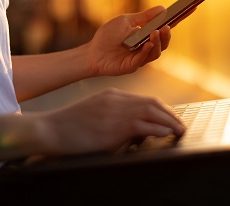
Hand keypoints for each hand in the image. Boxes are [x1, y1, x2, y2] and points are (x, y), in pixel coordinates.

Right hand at [38, 89, 184, 154]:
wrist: (49, 129)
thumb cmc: (68, 127)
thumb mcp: (93, 114)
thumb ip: (112, 117)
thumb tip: (133, 130)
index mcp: (112, 96)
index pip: (143, 100)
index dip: (159, 109)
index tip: (168, 118)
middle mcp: (116, 99)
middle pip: (151, 103)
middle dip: (169, 114)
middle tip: (179, 124)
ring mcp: (116, 111)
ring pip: (152, 110)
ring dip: (169, 121)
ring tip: (179, 130)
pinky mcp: (115, 125)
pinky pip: (144, 124)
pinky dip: (158, 128)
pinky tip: (166, 133)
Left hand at [86, 6, 170, 75]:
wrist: (92, 52)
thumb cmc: (108, 36)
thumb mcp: (127, 21)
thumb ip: (145, 17)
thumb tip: (164, 8)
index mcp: (146, 35)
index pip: (164, 28)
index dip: (177, 20)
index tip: (190, 9)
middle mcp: (146, 47)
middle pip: (163, 42)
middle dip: (167, 34)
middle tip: (167, 26)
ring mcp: (141, 57)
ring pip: (156, 52)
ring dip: (158, 42)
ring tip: (156, 32)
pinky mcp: (133, 66)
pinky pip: (143, 59)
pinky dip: (147, 50)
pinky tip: (147, 43)